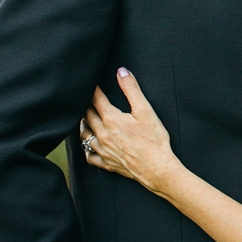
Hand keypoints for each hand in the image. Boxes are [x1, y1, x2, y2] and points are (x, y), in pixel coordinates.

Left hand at [81, 67, 182, 195]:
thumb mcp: (145, 110)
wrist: (158, 169)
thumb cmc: (154, 140)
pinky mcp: (107, 164)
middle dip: (85, 105)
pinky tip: (89, 145)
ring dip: (83, 124)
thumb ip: (131, 89)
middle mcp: (103, 134)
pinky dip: (87, 149)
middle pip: (86, 115)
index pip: (96, 99)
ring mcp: (103, 150)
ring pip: (84, 135)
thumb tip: (121, 71)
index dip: (93, 89)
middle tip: (84, 98)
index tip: (91, 82)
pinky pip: (90, 156)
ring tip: (85, 118)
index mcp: (111, 119)